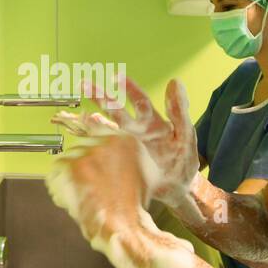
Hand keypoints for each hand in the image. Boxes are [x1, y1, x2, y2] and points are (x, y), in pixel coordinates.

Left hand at [46, 130, 196, 267]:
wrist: (123, 225)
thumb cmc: (133, 206)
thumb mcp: (143, 171)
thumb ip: (127, 154)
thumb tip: (108, 141)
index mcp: (124, 140)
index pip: (95, 128)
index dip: (87, 146)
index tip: (83, 152)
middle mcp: (105, 141)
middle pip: (78, 148)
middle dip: (79, 168)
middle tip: (89, 188)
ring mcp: (86, 153)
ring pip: (64, 161)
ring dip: (68, 179)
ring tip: (83, 196)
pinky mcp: (69, 167)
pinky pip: (53, 175)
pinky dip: (58, 189)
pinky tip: (74, 199)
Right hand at [54, 76, 201, 220]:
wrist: (178, 190)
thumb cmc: (184, 160)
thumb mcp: (186, 133)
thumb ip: (179, 110)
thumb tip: (175, 82)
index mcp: (153, 122)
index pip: (139, 100)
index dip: (129, 88)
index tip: (116, 77)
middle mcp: (137, 131)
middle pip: (116, 110)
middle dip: (101, 97)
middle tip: (85, 85)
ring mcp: (128, 146)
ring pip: (107, 128)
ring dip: (93, 119)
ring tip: (82, 113)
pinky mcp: (123, 161)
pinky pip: (105, 150)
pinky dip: (94, 142)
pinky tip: (87, 137)